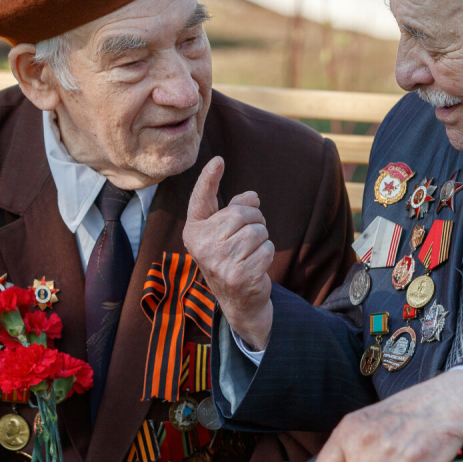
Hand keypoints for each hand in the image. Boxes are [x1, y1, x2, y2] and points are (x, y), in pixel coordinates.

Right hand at [183, 156, 274, 349]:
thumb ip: (235, 210)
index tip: (218, 160)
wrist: (239, 300)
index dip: (209, 178)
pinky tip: (256, 266)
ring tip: (251, 254)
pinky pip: (267, 248)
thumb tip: (252, 197)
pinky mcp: (240, 276)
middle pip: (242, 214)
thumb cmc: (232, 258)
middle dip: (255, 220)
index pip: (201, 200)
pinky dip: (268, 254)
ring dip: (262, 239)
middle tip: (250, 237)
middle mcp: (202, 246)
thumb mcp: (227, 233)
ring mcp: (219, 262)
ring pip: (257, 231)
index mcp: (195, 231)